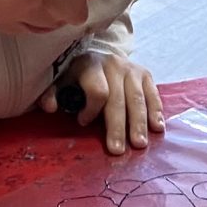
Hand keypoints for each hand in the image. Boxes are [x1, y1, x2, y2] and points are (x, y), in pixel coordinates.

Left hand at [43, 52, 162, 156]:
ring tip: (139, 144)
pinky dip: (156, 112)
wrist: (97, 56)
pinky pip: (152, 95)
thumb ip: (52, 94)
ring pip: (137, 99)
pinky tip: (157, 128)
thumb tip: (49, 107)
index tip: (83, 123)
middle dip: (117, 127)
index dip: (91, 110)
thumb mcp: (60, 81)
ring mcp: (131, 68)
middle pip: (118, 99)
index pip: (97, 90)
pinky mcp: (145, 74)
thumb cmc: (76, 76)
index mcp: (88, 64)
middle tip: (117, 150)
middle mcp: (112, 63)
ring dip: (139, 124)